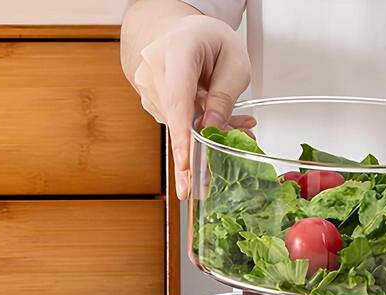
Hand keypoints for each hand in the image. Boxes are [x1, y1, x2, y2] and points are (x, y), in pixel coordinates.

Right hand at [131, 13, 251, 197]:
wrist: (180, 33)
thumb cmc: (209, 40)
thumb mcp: (235, 60)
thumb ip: (225, 96)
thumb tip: (212, 129)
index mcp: (177, 49)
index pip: (178, 99)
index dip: (182, 135)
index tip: (186, 163)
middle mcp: (154, 68)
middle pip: (176, 119)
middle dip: (202, 146)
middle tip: (216, 171)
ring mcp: (148, 87)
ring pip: (178, 125)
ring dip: (205, 134)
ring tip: (237, 125)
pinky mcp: (150, 103)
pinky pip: (176, 124)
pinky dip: (196, 128)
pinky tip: (214, 120)